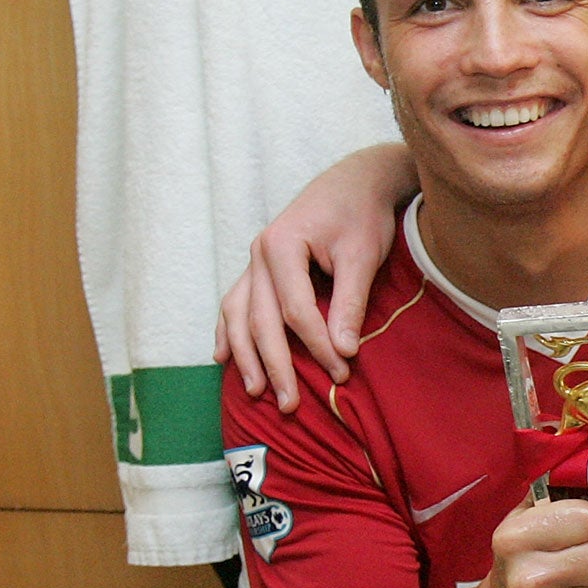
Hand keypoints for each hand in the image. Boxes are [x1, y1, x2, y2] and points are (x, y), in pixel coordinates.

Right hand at [213, 143, 415, 410]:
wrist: (355, 181)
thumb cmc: (362, 216)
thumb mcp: (363, 255)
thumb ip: (350, 302)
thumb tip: (345, 352)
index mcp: (282, 246)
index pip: (296, 311)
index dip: (317, 346)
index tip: (342, 373)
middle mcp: (259, 253)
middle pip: (261, 320)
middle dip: (276, 365)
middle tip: (290, 406)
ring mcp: (254, 261)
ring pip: (239, 315)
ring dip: (246, 356)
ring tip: (256, 392)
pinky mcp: (259, 268)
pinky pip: (235, 304)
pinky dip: (229, 331)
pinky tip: (224, 358)